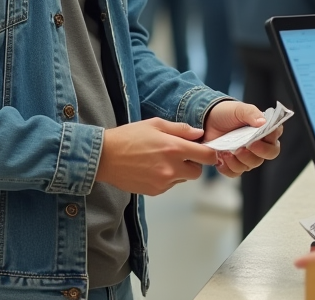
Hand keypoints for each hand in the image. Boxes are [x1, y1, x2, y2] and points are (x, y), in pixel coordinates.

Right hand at [96, 118, 218, 195]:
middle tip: (178, 155)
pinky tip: (151, 168)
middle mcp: (171, 168)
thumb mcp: (155, 124)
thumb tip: (199, 134)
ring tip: (159, 160)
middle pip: (197, 172)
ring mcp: (163, 182)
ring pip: (182, 180)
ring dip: (178, 172)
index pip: (206, 156)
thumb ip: (180, 129)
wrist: (104, 157)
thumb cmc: (128, 137)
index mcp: (174, 148)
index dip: (209, 153)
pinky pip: (169, 186)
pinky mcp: (155, 191)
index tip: (205, 151)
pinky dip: (165, 178)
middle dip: (192, 164)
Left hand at [202, 101, 283, 177]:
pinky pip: (235, 173)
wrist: (208, 119)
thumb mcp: (239, 109)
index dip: (269, 143)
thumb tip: (263, 122)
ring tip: (225, 152)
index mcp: (265, 131)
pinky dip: (227, 168)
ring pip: (249, 166)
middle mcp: (259, 146)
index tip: (256, 139)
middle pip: (264, 157)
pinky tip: (220, 158)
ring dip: (237, 161)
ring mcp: (247, 157)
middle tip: (240, 148)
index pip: (275, 141)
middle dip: (252, 154)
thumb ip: (251, 113)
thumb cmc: (227, 113)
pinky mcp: (233, 164)